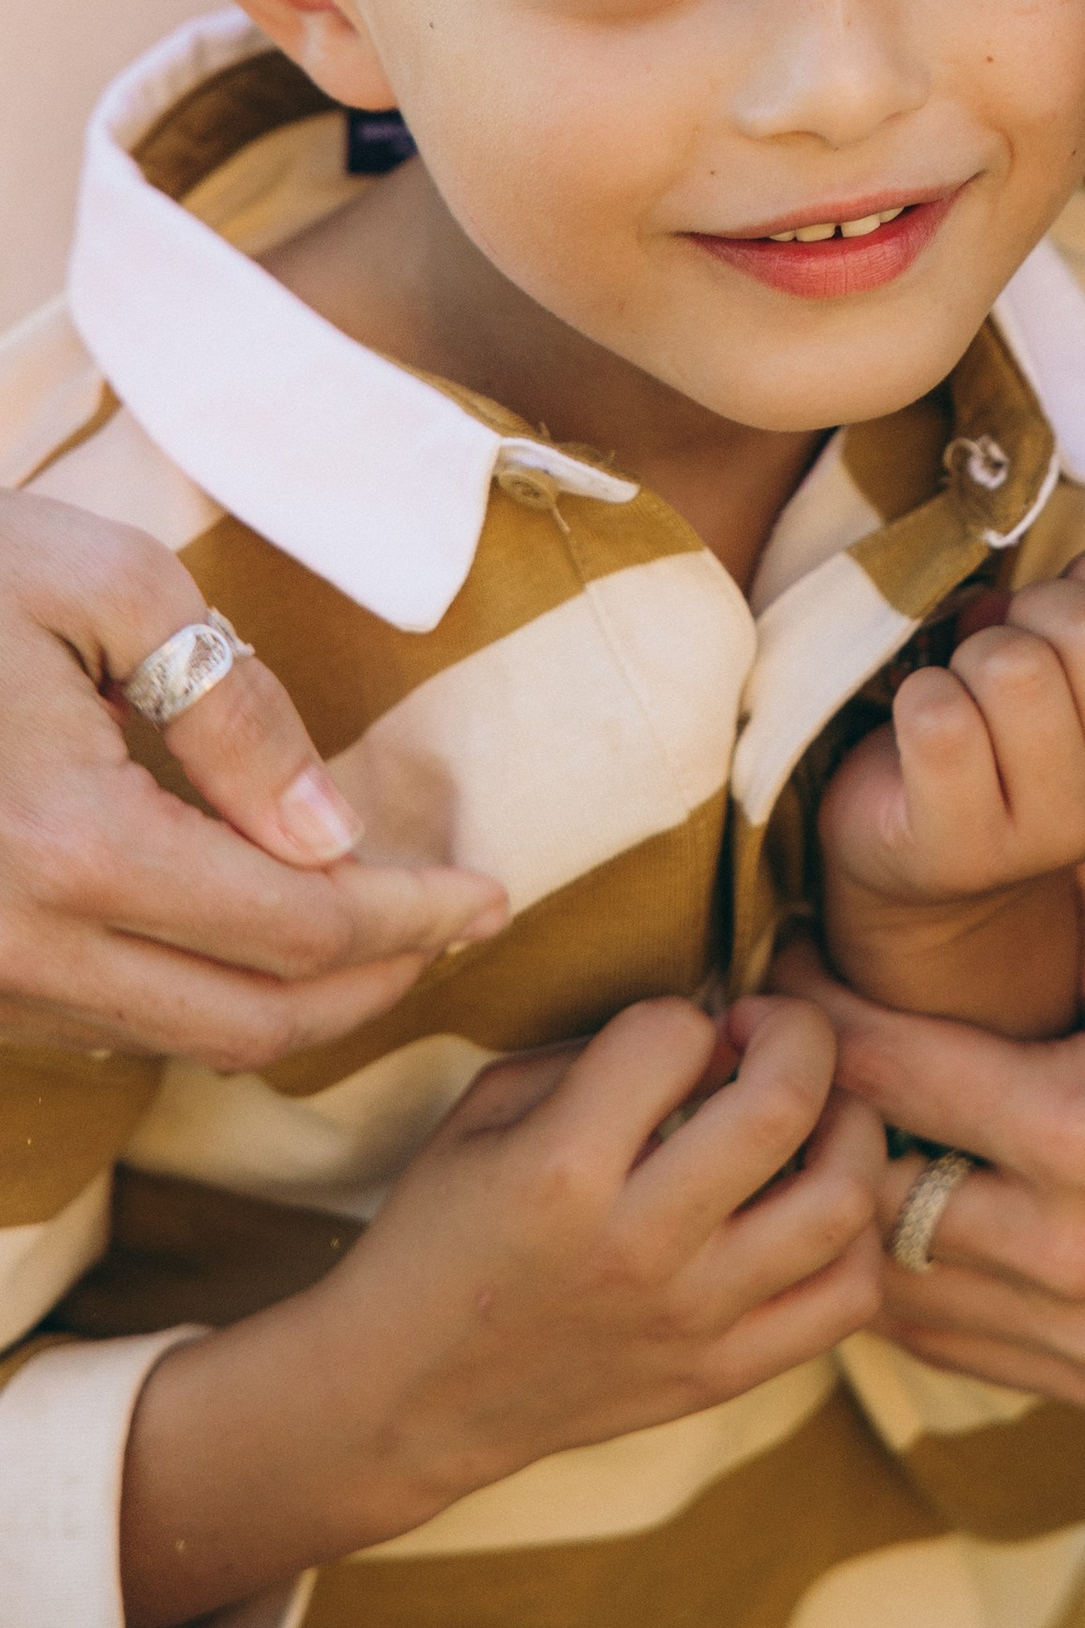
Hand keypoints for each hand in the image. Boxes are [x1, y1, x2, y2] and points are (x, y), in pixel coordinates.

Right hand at [0, 485, 508, 1068]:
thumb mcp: (107, 586)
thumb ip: (234, 714)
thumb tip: (331, 837)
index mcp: (71, 850)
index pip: (298, 930)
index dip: (412, 919)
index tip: (493, 896)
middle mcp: (16, 949)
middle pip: (248, 1024)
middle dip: (370, 986)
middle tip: (451, 929)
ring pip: (173, 1041)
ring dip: (288, 1001)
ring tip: (374, 932)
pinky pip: (100, 1020)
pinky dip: (198, 994)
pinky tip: (250, 933)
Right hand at [122, 993, 886, 1627]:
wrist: (401, 1397)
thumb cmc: (439, 1235)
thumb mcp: (483, 1113)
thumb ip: (596, 1055)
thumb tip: (713, 1027)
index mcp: (562, 1169)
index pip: (676, 1034)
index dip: (686, 1014)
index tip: (676, 1038)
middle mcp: (637, 1245)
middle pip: (785, 1103)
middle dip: (800, 1032)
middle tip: (773, 1034)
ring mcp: (688, 1319)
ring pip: (842, 1202)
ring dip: (850, 1129)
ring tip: (816, 1113)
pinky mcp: (716, 1376)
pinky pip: (845, 1302)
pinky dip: (857, 1239)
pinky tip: (816, 1204)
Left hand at [773, 820, 1084, 1413]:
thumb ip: (1037, 818)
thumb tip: (920, 728)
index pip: (885, 1077)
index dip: (819, 1013)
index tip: (783, 968)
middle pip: (871, 1189)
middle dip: (822, 1113)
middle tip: (785, 1049)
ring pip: (896, 1283)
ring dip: (857, 1201)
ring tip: (834, 1115)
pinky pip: (952, 1338)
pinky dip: (920, 1272)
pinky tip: (912, 1186)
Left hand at [818, 488, 1084, 905]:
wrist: (927, 838)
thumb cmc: (1022, 714)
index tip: (1074, 603)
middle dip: (1034, 609)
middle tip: (1011, 647)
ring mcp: (1057, 835)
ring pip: (1012, 669)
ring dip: (971, 657)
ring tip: (972, 694)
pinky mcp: (962, 850)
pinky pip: (939, 719)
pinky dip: (919, 697)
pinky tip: (926, 730)